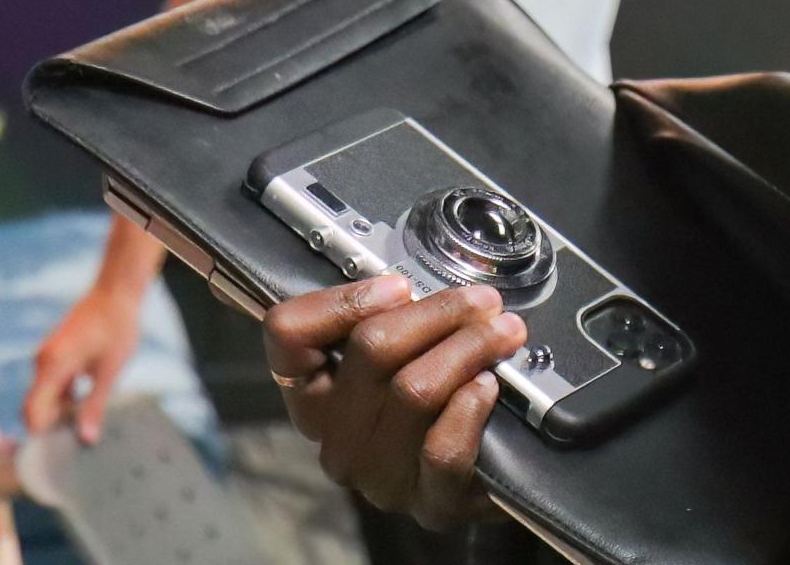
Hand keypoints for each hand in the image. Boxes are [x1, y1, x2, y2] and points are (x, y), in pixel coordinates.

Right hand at [26, 279, 149, 442]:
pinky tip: (86, 403)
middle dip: (51, 426)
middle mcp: (42, 361)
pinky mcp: (55, 354)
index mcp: (52, 366)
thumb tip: (87, 438)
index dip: (40, 435)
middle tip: (78, 439)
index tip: (58, 453)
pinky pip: (51, 384)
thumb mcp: (110, 371)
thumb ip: (95, 406)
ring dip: (60, 412)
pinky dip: (64, 397)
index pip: (32, 412)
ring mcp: (47, 356)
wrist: (115, 293)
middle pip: (35, 407)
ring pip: (44, 396)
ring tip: (86, 422)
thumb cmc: (116, 328)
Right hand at [262, 275, 525, 530]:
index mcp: (314, 395)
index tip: (399, 285)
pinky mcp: (430, 506)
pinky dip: (470, 406)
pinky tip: (489, 386)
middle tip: (481, 301)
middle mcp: (336, 440)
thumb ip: (387, 319)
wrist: (488, 476)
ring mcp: (379, 477)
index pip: (288, 334)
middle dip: (436, 313)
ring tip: (502, 331)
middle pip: (370, 350)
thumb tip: (407, 283)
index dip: (341, 300)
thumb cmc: (439, 401)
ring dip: (467, 349)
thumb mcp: (401, 355)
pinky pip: (443, 448)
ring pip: (414, 390)